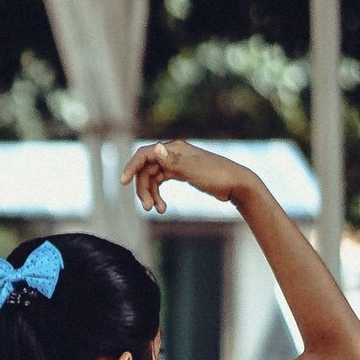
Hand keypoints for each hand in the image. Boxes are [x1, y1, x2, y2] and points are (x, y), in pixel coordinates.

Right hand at [118, 139, 264, 214]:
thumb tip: (156, 149)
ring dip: (150, 194)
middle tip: (147, 207)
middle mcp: (172, 154)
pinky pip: (161, 183)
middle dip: (143, 189)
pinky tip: (162, 208)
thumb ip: (173, 161)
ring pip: (153, 178)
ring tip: (156, 210)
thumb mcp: (194, 170)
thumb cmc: (217, 175)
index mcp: (174, 149)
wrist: (237, 184)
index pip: (145, 155)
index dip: (131, 167)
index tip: (123, 182)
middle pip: (146, 170)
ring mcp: (176, 164)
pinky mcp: (181, 173)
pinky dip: (159, 195)